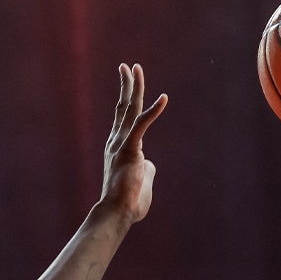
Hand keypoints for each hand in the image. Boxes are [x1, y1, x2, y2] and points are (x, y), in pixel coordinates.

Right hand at [99, 63, 167, 222]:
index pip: (123, 118)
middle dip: (127, 85)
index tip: (127, 82)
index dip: (126, 98)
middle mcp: (116, 141)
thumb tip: (149, 164)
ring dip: (134, 88)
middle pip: (123, 107)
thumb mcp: (140, 182)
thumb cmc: (128, 204)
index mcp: (118, 147)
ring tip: (136, 68)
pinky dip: (154, 111)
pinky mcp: (130, 150)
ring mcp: (121, 144)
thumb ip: (146, 169)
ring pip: (129, 110)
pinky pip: (142, 125)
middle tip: (128, 66)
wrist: (116, 213)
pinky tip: (164, 98)